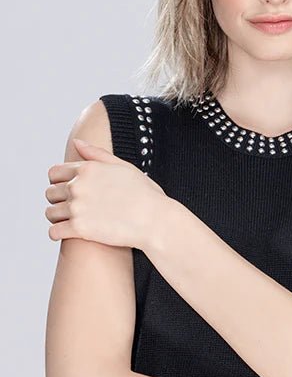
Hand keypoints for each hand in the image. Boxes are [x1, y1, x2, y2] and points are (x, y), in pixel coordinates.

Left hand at [45, 138, 167, 250]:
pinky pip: (53, 232)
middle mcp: (78, 186)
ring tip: (72, 221)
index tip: (69, 191)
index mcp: (87, 169)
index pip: (54, 173)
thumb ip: (97, 154)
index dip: (59, 182)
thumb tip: (77, 142)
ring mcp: (77, 208)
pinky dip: (58, 233)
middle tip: (74, 208)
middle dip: (59, 200)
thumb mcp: (123, 167)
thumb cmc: (144, 194)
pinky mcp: (79, 229)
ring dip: (58, 217)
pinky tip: (70, 233)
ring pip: (50, 213)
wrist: (155, 221)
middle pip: (50, 193)